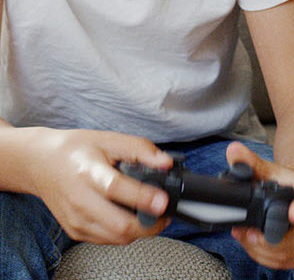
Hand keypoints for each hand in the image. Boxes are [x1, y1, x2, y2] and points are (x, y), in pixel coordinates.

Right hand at [28, 128, 172, 243]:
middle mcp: (80, 201)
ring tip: (153, 215)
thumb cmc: (77, 149)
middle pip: (118, 225)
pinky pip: (106, 239)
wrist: (42, 163)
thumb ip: (140, 149)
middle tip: (165, 213)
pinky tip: (132, 218)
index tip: (163, 201)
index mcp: (88, 173)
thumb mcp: (110, 139)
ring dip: (140, 231)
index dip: (142, 197)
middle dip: (149, 224)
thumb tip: (166, 163)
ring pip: (115, 238)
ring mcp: (76, 220)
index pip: (116, 189)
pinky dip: (124, 233)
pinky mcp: (75, 231)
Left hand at [226, 141, 293, 269]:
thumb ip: (249, 162)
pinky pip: (287, 263)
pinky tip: (255, 247)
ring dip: (262, 251)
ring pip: (290, 254)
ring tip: (245, 239)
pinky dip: (267, 259)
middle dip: (266, 240)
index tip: (293, 213)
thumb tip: (233, 150)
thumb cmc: (283, 184)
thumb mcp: (268, 171)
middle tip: (246, 234)